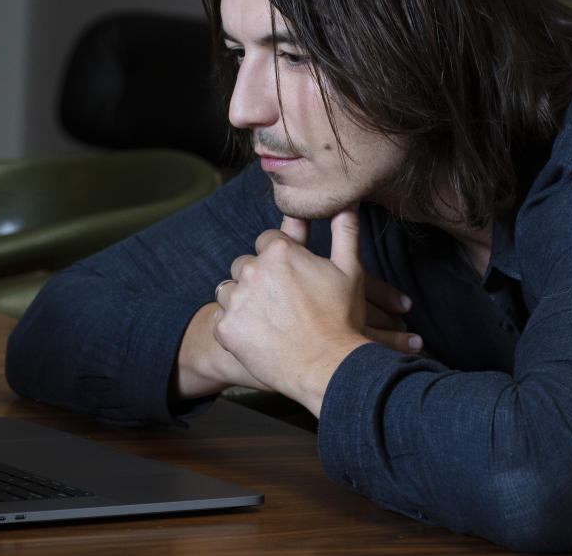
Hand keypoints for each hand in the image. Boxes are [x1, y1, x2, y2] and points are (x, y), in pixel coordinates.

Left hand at [212, 206, 412, 416]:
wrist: (328, 367)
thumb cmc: (341, 318)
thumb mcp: (350, 270)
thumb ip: (344, 231)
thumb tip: (345, 202)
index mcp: (279, 250)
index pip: (267, 240)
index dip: (280, 257)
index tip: (292, 276)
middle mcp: (252, 269)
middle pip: (245, 264)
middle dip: (258, 278)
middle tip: (281, 301)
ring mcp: (236, 300)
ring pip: (229, 290)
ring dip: (242, 300)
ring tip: (268, 319)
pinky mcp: (226, 328)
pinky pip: (221, 319)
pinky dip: (234, 327)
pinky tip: (257, 335)